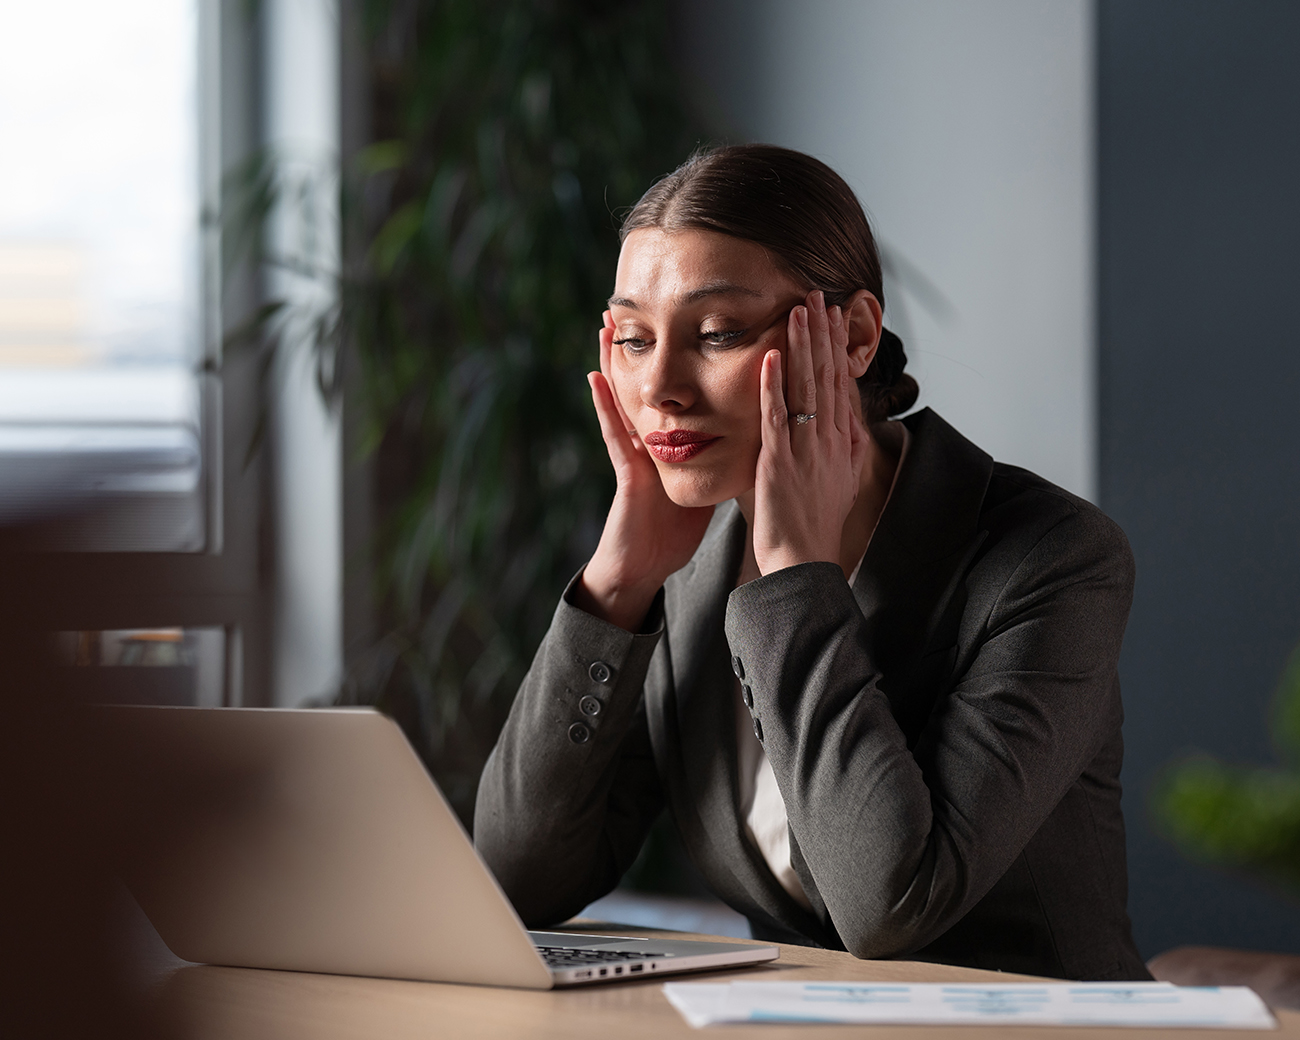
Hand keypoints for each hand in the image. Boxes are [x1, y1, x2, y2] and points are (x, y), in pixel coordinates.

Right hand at [575, 312, 715, 630]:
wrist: (647, 564)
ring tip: (607, 323)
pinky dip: (603, 405)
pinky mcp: (626, 470)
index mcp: (671, 439)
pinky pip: (614, 432)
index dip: (678, 355)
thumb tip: (754, 435)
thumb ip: (718, 456)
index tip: (686, 317)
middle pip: (648, 382)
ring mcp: (634, 451)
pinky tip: (595, 377)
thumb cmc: (674, 529)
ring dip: (613, 360)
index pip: (675, 388)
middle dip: (643, 346)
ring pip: (624, 396)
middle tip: (632, 304)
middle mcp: (649, 437)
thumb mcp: (703, 481)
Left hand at [751, 290, 866, 574]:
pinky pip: (776, 417)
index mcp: (842, 444)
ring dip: (802, 347)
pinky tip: (769, 356)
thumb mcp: (839, 482)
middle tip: (818, 296)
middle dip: (823, 334)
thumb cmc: (815, 527)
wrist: (805, 562)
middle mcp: (829, 441)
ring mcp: (805, 450)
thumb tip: (845, 421)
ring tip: (799, 310)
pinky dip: (773, 386)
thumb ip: (840, 448)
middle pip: (827, 377)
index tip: (835, 316)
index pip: (840, 384)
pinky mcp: (779, 462)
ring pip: (805, 388)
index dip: (838, 348)